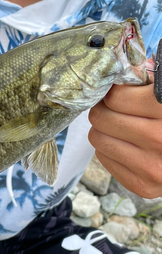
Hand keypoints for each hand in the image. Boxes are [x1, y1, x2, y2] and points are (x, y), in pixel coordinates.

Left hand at [88, 58, 161, 198]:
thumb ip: (152, 75)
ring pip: (98, 138)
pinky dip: (110, 148)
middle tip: (115, 108)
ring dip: (105, 129)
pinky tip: (129, 144)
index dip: (115, 91)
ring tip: (121, 125)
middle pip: (101, 117)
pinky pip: (104, 159)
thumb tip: (123, 68)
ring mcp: (151, 167)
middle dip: (105, 109)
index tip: (119, 91)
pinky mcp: (143, 185)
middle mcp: (158, 139)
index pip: (115, 97)